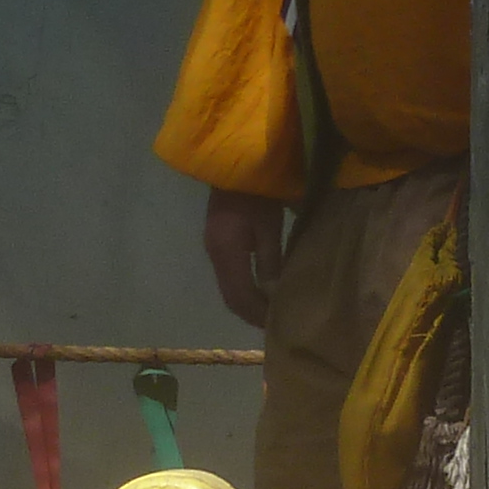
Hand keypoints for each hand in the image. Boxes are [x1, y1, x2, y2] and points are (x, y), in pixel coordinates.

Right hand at [203, 189, 286, 327]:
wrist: (232, 161)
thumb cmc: (257, 191)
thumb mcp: (269, 225)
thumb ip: (269, 261)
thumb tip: (272, 295)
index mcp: (227, 251)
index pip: (240, 297)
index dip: (256, 315)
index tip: (275, 326)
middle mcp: (215, 254)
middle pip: (231, 297)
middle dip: (252, 314)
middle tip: (274, 325)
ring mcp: (213, 248)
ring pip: (229, 288)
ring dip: (248, 303)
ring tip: (269, 312)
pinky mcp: (217, 241)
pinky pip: (229, 276)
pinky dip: (244, 289)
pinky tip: (260, 291)